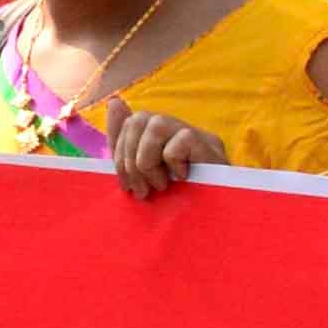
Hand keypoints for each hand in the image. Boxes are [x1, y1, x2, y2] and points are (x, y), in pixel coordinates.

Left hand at [100, 103, 215, 199]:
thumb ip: (124, 142)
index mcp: (164, 136)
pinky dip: (174, 162)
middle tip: (141, 190)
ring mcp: (199, 136)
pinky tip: (183, 180)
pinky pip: (182, 140)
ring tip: (160, 184)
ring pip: (158, 124)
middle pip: (140, 119)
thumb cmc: (177, 203)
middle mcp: (181, 130)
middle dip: (130, 159)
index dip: (120, 152)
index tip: (126, 185)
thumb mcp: (142, 175)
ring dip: (148, 160)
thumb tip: (114, 102)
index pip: (131, 122)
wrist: (212, 225)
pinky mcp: (212, 147)